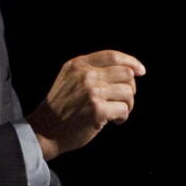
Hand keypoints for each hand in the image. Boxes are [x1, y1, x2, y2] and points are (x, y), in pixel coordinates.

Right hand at [26, 50, 144, 160]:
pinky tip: (113, 121)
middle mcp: (84, 75)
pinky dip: (122, 117)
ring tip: (116, 112)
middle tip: (122, 100)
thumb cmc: (62, 107)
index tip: (141, 71)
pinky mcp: (96, 110)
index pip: (112, 56)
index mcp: (77, 64)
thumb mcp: (69, 79)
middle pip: (126, 74)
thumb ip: (91, 70)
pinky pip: (124, 109)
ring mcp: (90, 92)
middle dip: (129, 88)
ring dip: (127, 105)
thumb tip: (130, 70)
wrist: (45, 130)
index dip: (131, 62)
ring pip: (128, 92)